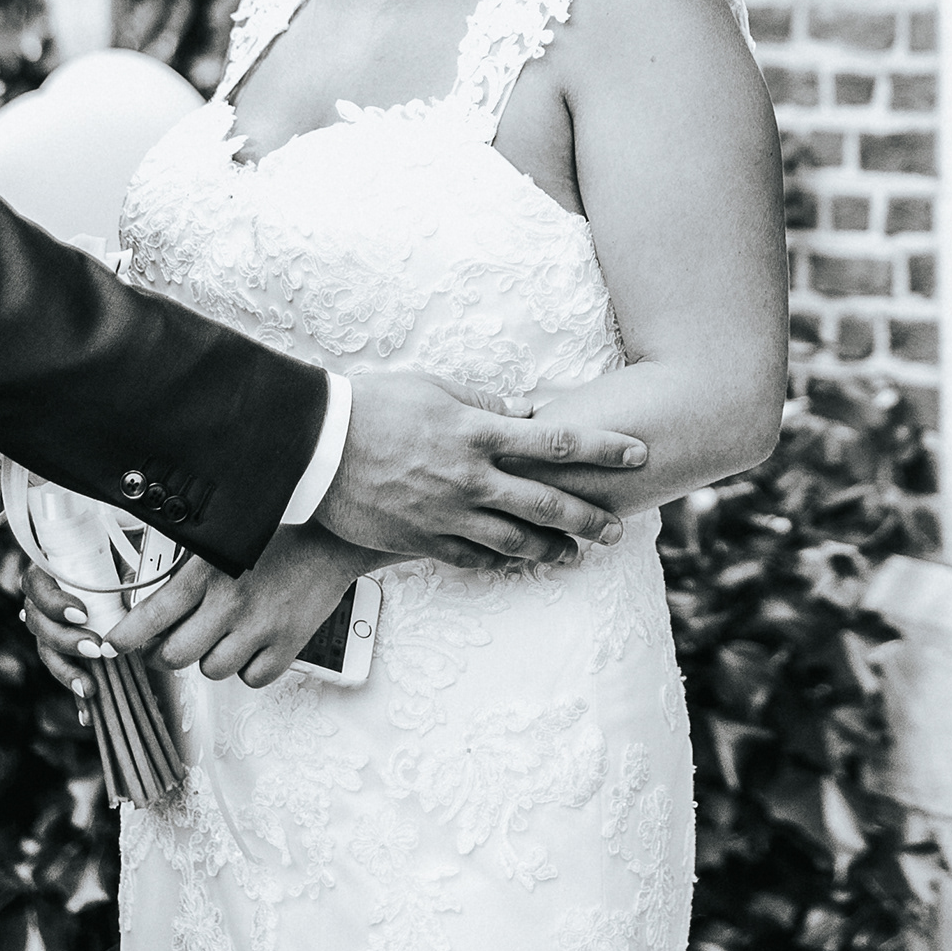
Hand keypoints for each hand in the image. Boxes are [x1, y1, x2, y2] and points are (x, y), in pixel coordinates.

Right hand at [0, 537, 114, 697]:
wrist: (123, 586)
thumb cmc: (119, 569)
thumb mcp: (123, 565)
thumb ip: (124, 577)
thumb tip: (130, 600)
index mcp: (50, 573)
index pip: (36, 586)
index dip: (54, 603)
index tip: (81, 615)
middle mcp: (41, 604)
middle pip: (38, 625)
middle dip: (65, 641)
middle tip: (94, 649)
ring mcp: (49, 631)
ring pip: (46, 654)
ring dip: (67, 672)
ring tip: (90, 688)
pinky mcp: (62, 655)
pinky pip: (65, 674)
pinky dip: (77, 694)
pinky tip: (88, 712)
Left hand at [105, 525, 376, 689]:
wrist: (330, 543)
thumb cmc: (274, 541)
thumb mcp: (221, 545)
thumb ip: (186, 577)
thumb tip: (150, 612)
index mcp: (207, 574)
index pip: (151, 616)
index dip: (124, 638)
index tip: (114, 645)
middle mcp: (229, 604)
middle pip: (174, 656)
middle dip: (165, 654)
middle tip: (169, 644)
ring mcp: (259, 628)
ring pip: (211, 671)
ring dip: (211, 658)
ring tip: (223, 636)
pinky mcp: (286, 645)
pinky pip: (250, 679)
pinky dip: (248, 669)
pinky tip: (252, 645)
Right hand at [316, 368, 645, 565]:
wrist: (314, 447)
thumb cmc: (372, 404)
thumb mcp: (433, 386)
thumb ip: (483, 401)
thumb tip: (522, 410)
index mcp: (478, 433)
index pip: (555, 440)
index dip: (602, 447)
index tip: (638, 453)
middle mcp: (471, 478)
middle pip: (546, 502)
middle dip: (589, 517)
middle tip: (619, 529)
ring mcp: (447, 514)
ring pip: (514, 540)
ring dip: (551, 548)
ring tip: (574, 554)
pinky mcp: (420, 540)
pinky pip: (470, 558)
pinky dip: (498, 562)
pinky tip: (516, 563)